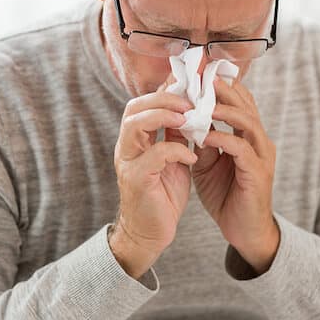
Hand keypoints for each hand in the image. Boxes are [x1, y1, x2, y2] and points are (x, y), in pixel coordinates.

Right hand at [111, 83, 197, 278]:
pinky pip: (155, 154)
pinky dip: (177, 150)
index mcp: (134, 140)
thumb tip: (192, 110)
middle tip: (190, 102)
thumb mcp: (172, 159)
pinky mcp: (138, 179)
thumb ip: (176, 135)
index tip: (190, 85)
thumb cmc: (162, 195)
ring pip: (136, 124)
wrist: (151, 233)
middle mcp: (126, 147)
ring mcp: (128, 162)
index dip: (164, 90)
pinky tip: (193, 158)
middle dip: (163, 98)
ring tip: (189, 119)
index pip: (141, 103)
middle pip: (134, 108)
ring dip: (165, 116)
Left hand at [191, 77, 278, 274]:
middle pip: (246, 104)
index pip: (238, 101)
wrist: (244, 231)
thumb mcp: (207, 163)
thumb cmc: (227, 195)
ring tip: (202, 101)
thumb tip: (185, 119)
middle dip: (222, 89)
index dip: (220, 86)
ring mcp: (262, 156)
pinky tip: (205, 136)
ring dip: (224, 110)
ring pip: (248, 121)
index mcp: (248, 135)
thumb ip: (202, 140)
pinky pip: (241, 148)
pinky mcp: (258, 173)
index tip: (197, 74)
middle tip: (200, 76)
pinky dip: (223, 138)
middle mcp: (259, 141)